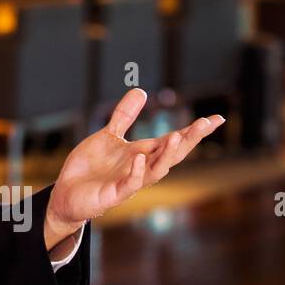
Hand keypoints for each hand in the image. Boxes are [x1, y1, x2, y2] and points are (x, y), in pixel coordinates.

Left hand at [44, 88, 222, 247]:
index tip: (217, 119)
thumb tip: (141, 90)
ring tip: (178, 137)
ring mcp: (130, 181)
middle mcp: (142, 167)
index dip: (194, 130)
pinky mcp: (115, 193)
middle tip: (206, 123)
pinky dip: (137, 172)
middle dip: (190, 139)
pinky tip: (139, 158)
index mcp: (143, 152)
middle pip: (172, 153)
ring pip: (157, 169)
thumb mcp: (108, 135)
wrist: (68, 192)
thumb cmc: (91, 166)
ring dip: (167, 155)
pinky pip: (130, 183)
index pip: (174, 140)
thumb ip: (124, 115)